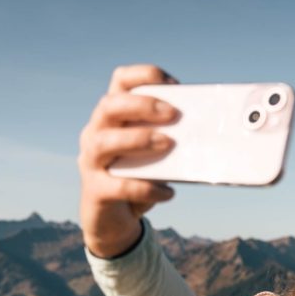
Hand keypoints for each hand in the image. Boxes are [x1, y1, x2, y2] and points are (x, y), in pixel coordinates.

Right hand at [78, 64, 179, 256]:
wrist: (115, 220)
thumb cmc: (140, 177)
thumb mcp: (155, 154)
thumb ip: (170, 139)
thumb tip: (204, 132)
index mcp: (113, 117)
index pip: (120, 81)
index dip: (144, 75)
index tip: (174, 84)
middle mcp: (96, 133)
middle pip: (109, 106)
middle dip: (142, 105)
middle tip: (173, 114)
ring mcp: (91, 162)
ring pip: (104, 141)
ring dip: (138, 139)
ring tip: (168, 143)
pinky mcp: (95, 191)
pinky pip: (118, 186)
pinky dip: (145, 188)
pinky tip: (167, 191)